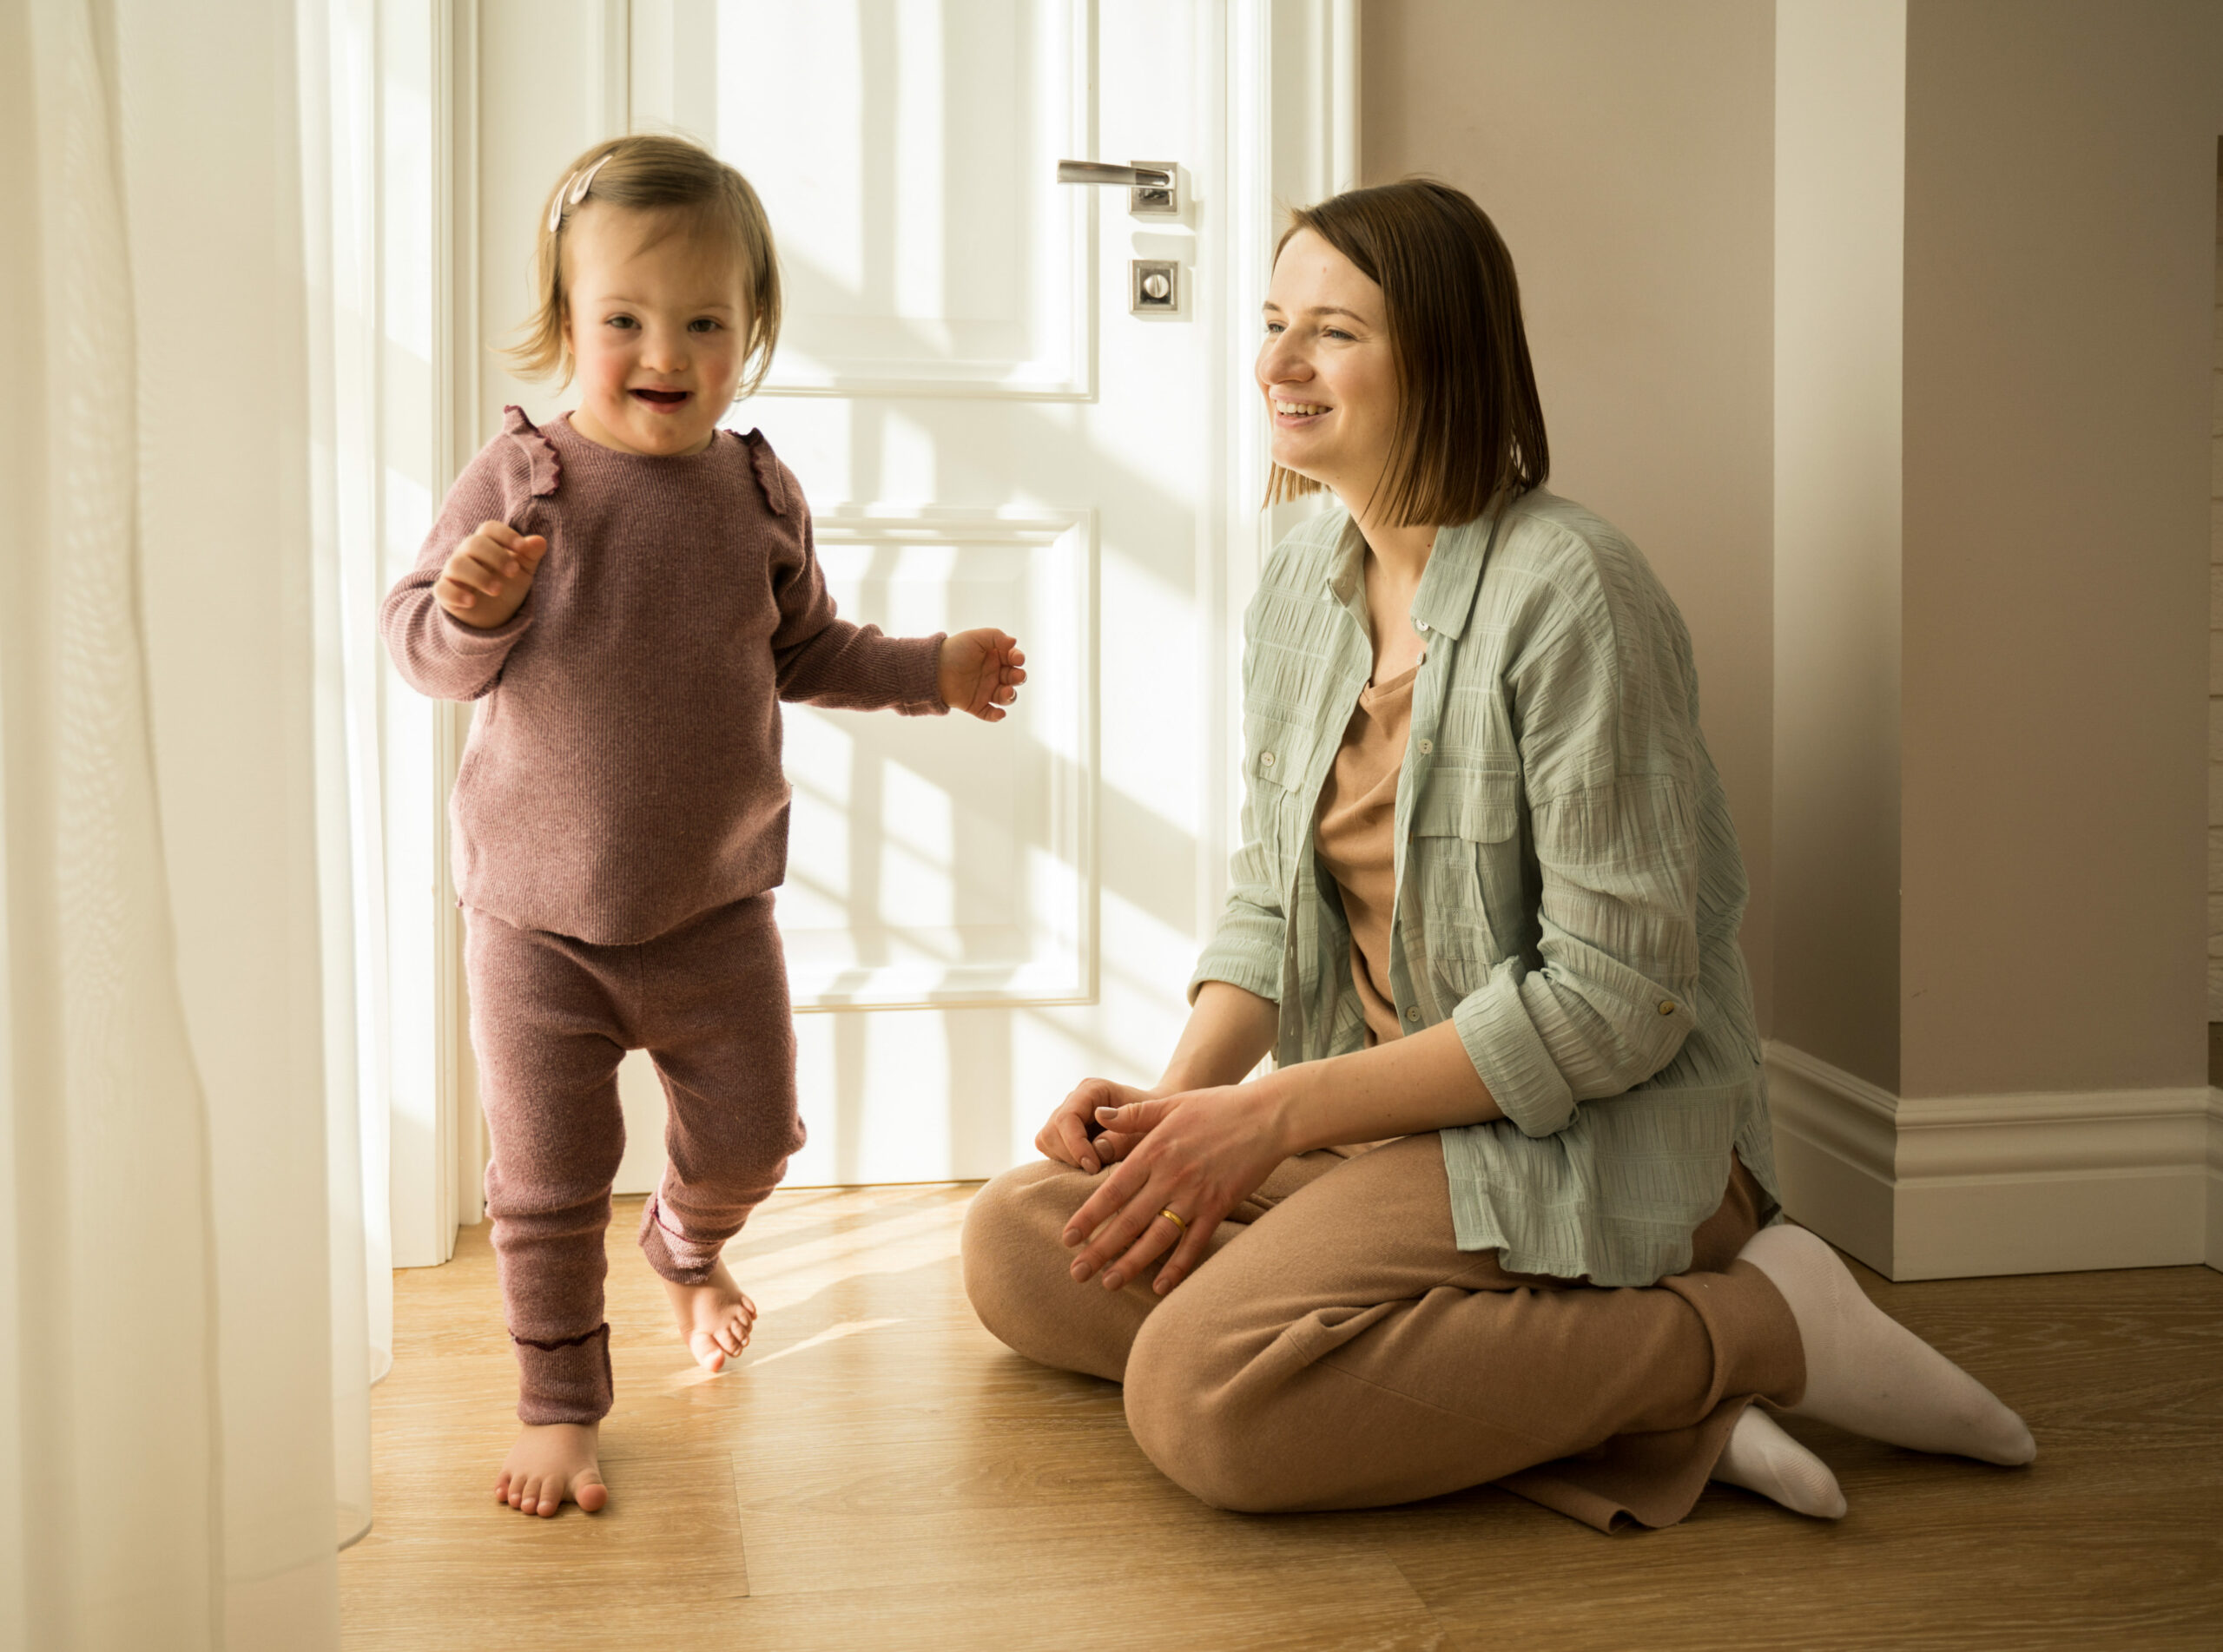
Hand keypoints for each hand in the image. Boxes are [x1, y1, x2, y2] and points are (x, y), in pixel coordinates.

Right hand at [435, 521, 547, 628]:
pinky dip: (456, 594)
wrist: (494, 617)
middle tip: (513, 571)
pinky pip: (442, 589)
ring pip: (457, 564)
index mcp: (487, 544)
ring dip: (478, 576)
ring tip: (497, 590)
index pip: (489, 529)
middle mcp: (467, 554)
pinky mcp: (445, 593)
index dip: (505, 534)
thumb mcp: (523, 570)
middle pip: (474, 543)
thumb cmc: (508, 585)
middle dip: (495, 556)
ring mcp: (454, 573)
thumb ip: (530, 554)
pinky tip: (472, 602)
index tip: (523, 548)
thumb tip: (540, 541)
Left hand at [938, 628, 1026, 721]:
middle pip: (1014, 678)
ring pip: (1006, 697)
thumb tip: (1014, 642)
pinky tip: (999, 713)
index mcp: (995, 657)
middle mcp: (993, 674)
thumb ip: (996, 637)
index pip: (1014, 659)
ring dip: (1010, 696)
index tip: (1017, 659)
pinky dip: (996, 716)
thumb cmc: (955, 650)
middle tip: (1016, 676)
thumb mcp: (976, 638)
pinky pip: (990, 714)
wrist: (933, 668)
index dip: (1018, 659)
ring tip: (1006, 692)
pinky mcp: (976, 705)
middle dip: (1019, 677)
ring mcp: (986, 690)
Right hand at [1034, 1076, 1169, 1174]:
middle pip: (1051, 1131)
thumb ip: (1124, 1139)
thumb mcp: (1148, 1131)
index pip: (1067, 1117)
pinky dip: (1065, 1161)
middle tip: (1097, 1169)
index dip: (1075, 1145)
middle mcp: (1075, 1100)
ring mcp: (1067, 1115)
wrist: (1160, 1121)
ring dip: (1066, 1159)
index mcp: (1093, 1090)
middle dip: (1070, 1155)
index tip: (1094, 1167)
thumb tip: (1096, 1150)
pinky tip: (1089, 1165)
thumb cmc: (1157, 1124)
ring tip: (1095, 1166)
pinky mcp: (1064, 1133)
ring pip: (1046, 1140)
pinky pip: (1051, 1149)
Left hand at [1061, 1083, 1288, 1297]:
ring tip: (1109, 1283)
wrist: (1267, 1116)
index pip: (1112, 1191)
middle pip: (1128, 1221)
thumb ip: (1132, 1114)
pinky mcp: (1219, 1207)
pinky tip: (1159, 1286)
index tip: (1067, 1237)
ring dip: (1131, 1263)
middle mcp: (1170, 1177)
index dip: (1088, 1216)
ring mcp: (1195, 1195)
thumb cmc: (1218, 1106)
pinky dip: (1177, 1267)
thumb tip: (1096, 1116)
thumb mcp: (1171, 1103)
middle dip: (1100, 1250)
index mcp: (1154, 1150)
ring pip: (1157, 1238)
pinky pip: (1194, 1243)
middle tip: (1077, 1273)